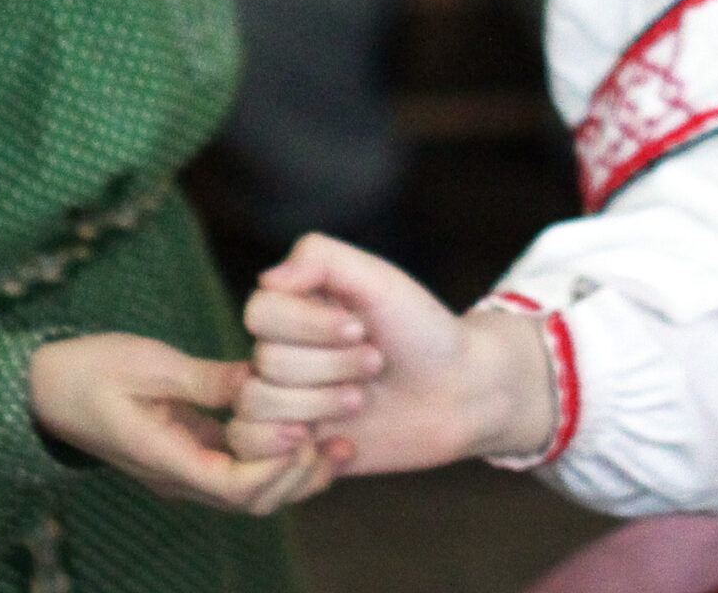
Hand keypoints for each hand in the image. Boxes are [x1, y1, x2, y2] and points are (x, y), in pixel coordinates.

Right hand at [26, 332, 339, 514]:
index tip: (303, 429)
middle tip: (337, 438)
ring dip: (298, 472)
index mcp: (163, 460)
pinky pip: (243, 470)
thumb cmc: (90, 370)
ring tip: (341, 441)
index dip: (274, 465)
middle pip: (252, 501)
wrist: (46, 389)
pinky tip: (312, 430)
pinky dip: (279, 458)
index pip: (231, 487)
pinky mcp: (192, 455)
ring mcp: (185, 471)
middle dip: (299, 476)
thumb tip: (261, 379)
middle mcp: (179, 478)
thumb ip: (205, 379)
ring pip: (253, 493)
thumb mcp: (148, 364)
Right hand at [233, 234, 554, 473]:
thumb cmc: (422, 330)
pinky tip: (347, 442)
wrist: (460, 393)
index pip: (259, 313)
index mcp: (295, 307)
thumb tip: (266, 278)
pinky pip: (259, 459)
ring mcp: (285, 403)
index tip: (360, 328)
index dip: (307, 326)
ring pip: (257, 409)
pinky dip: (306, 452)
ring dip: (319, 405)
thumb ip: (320, 258)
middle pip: (264, 363)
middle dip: (329, 366)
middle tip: (375, 363)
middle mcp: (281, 353)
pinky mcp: (295, 450)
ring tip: (361, 399)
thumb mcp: (379, 280)